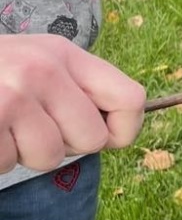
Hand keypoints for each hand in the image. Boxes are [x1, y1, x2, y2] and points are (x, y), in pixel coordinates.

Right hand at [0, 34, 145, 173]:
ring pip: (48, 157)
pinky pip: (8, 163)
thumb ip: (76, 91)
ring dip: (22, 155)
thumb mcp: (36, 64)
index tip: (103, 138)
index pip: (130, 99)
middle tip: (31, 129)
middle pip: (91, 139)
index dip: (122, 130)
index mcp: (65, 55)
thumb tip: (113, 134)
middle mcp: (43, 69)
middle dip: (64, 146)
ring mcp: (12, 95)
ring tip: (2, 128)